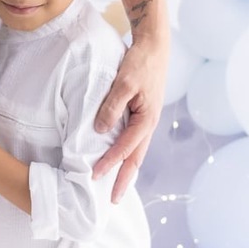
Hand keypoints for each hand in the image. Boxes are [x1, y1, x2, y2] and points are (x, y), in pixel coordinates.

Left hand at [92, 34, 167, 199]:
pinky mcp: (142, 114)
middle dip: (124, 179)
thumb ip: (112, 107)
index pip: (125, 148)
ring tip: (115, 186)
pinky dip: (126, 153)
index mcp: (147, 120)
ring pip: (136, 151)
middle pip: (135, 158)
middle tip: (112, 200)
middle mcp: (149, 124)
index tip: (94, 175)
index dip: (109, 163)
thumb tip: (100, 130)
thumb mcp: (124, 83)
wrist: (154, 47)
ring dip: (125, 169)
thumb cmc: (140, 63)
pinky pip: (133, 140)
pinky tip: (118, 159)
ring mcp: (146, 120)